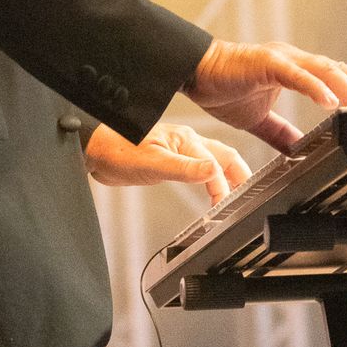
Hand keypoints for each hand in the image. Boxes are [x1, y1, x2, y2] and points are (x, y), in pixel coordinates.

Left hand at [83, 121, 251, 205]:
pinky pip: (199, 165)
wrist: (94, 151)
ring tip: (237, 195)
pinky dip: (211, 177)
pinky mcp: (170, 157)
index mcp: (186, 139)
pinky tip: (209, 186)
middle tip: (252, 196)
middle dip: (241, 175)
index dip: (226, 188)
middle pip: (226, 156)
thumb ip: (185, 168)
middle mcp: (186, 141)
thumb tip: (213, 171)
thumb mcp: (153, 164)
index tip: (229, 207)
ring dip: (227, 176)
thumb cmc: (116, 151)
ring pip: (214, 160)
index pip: (216, 165)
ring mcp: (179, 148)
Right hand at [186, 39, 346, 152]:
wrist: (193, 74)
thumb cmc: (222, 88)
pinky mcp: (267, 63)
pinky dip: (316, 87)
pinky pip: (296, 74)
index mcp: (293, 71)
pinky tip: (331, 101)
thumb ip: (281, 134)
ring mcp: (281, 59)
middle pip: (339, 71)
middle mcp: (292, 61)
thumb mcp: (259, 120)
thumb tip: (298, 151)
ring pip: (324, 69)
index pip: (335, 78)